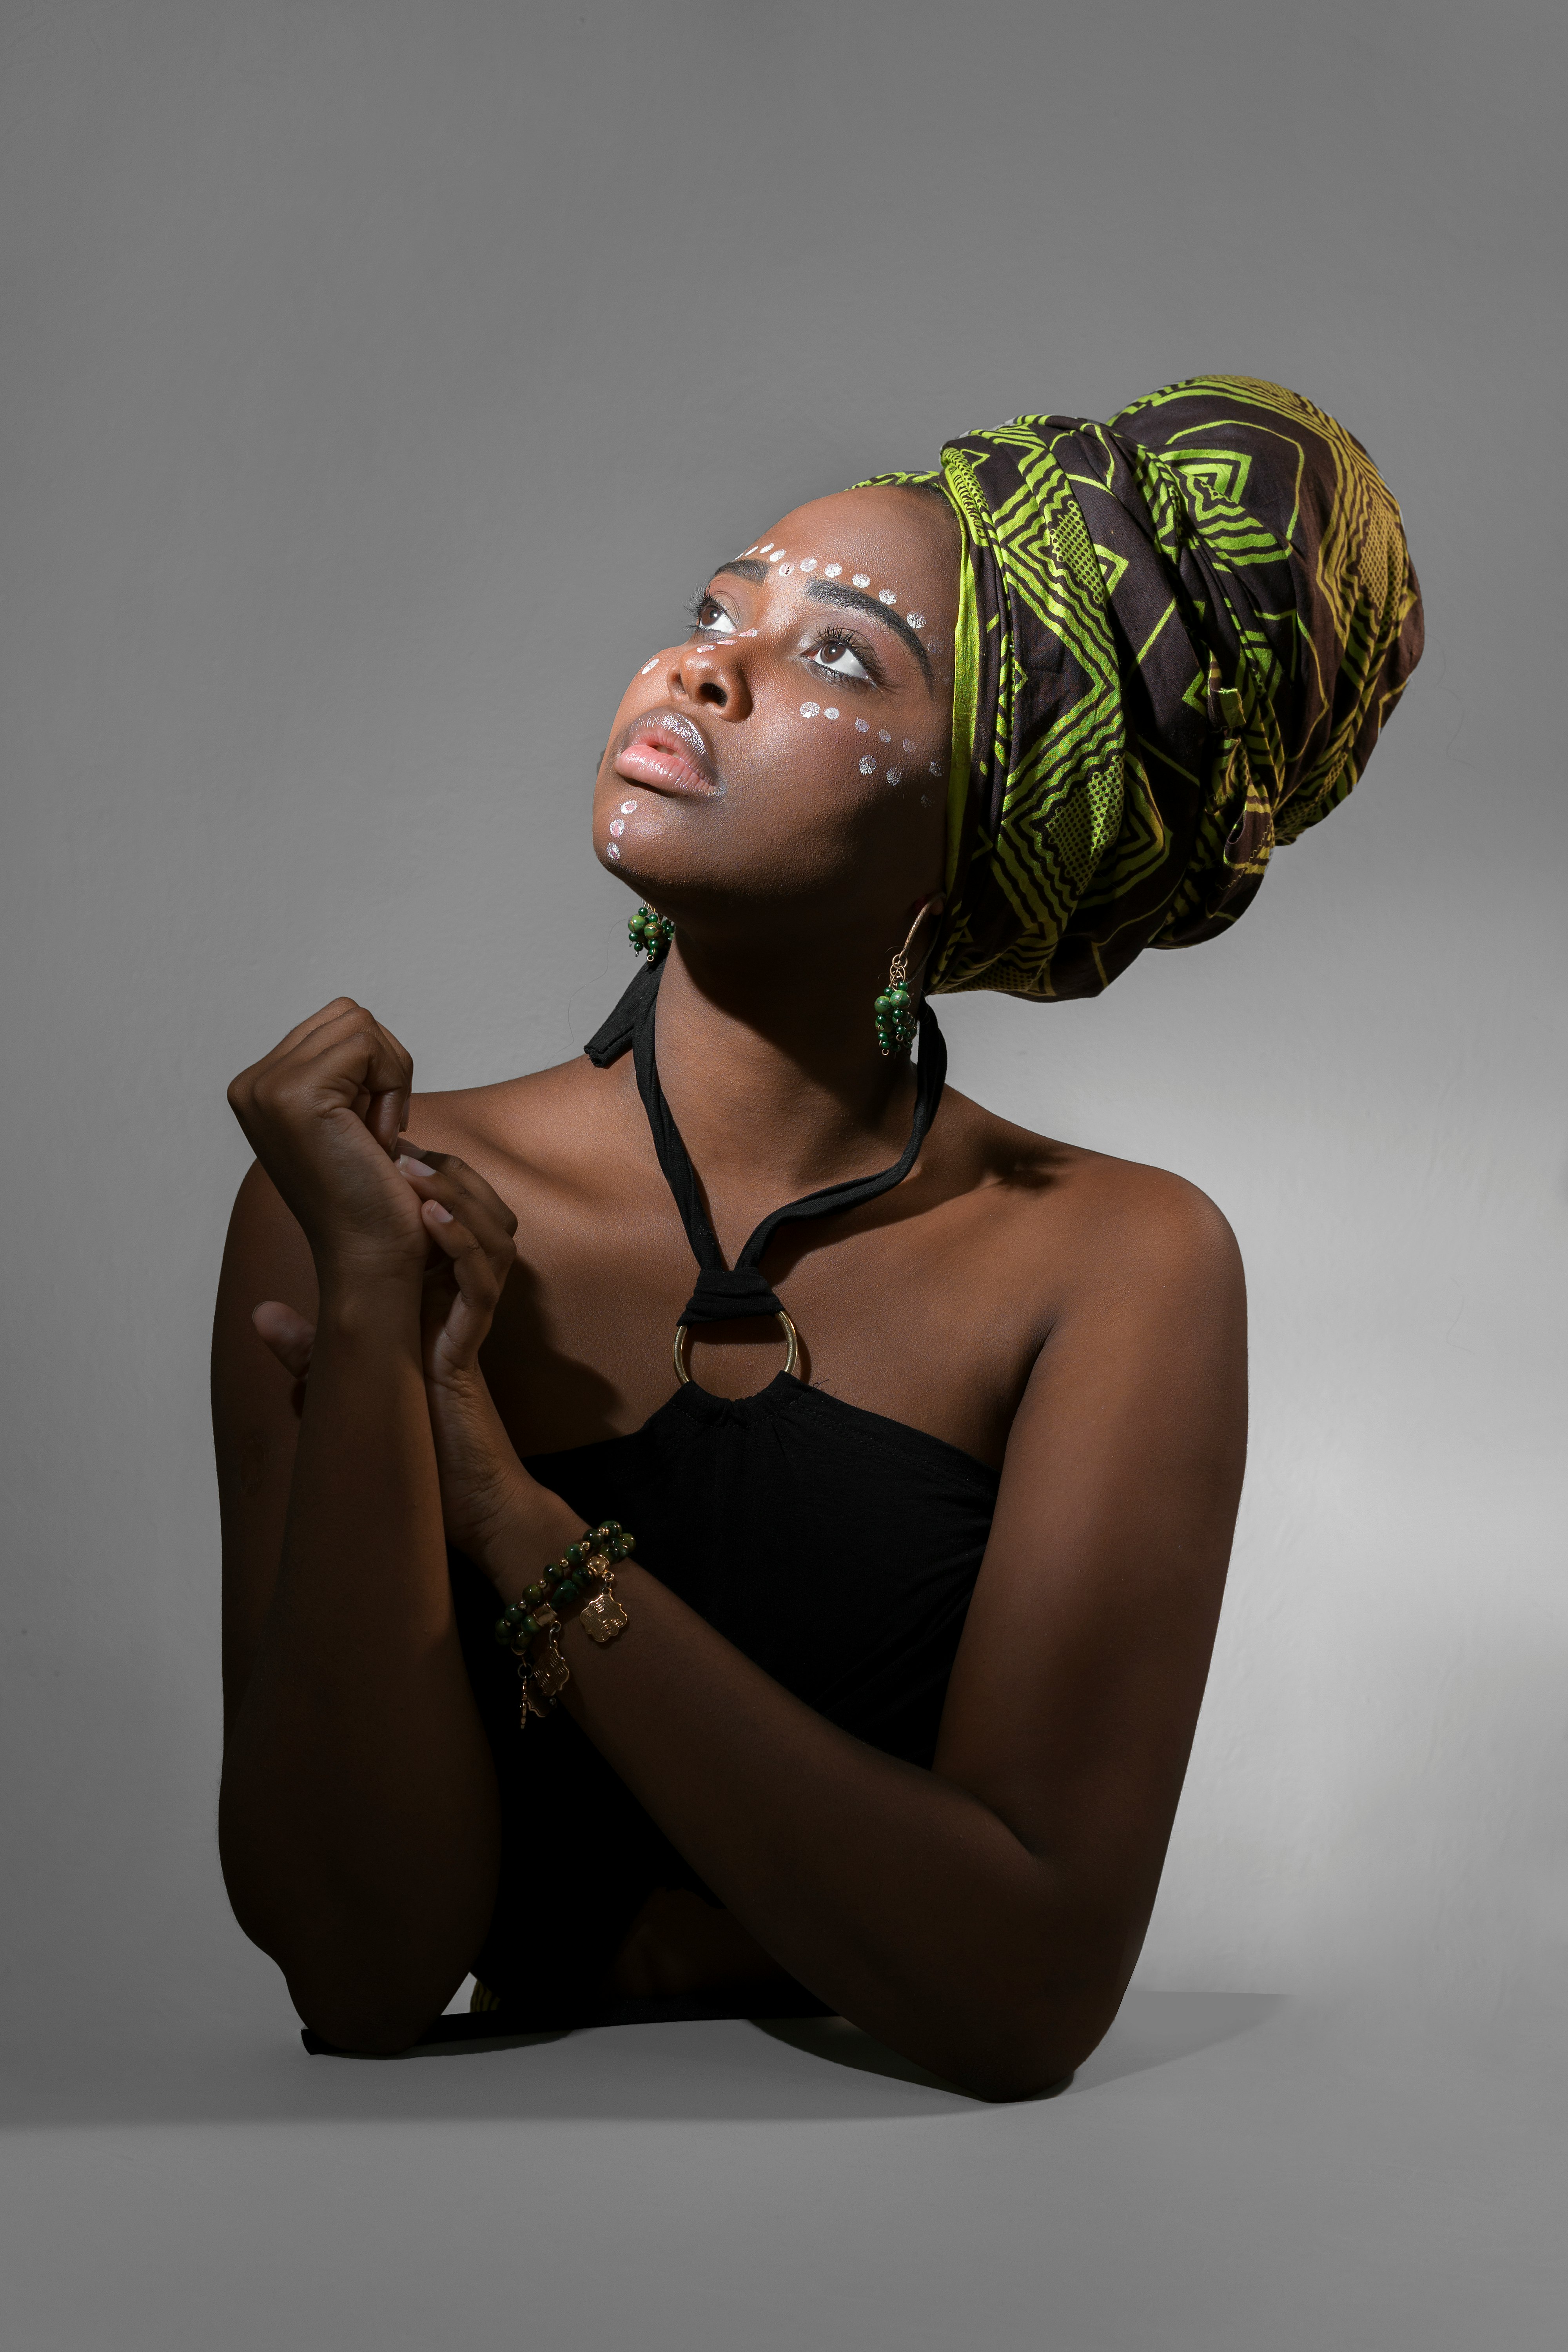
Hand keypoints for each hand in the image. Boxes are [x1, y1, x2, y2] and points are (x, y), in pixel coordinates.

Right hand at [227, 1000, 422, 1285]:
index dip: (373, 1069)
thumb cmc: (373, 1195)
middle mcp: (250, 1084)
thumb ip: (338, 1070)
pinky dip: (392, 1086)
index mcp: (257, 1088)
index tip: (372, 1127)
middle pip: (347, 1016)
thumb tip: (358, 1023)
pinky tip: (379, 1139)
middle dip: (384, 1067)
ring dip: (390, 1077)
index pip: (335, 1025)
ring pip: (359, 1023)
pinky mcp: (295, 1094)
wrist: (372, 1256)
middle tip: (379, 1130)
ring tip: (376, 1135)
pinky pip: (367, 1044)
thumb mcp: (346, 1116)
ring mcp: (266, 1088)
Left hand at [254, 1146, 539, 1561]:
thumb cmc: (410, 1448)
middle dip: (448, 1172)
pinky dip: (461, 1246)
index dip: (424, 1181)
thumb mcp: (340, 1390)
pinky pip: (482, 1283)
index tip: (386, 1150)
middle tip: (404, 1141)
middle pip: (479, 1215)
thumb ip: (306, 1352)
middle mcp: (458, 1302)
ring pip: (491, 1236)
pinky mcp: (475, 1345)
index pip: (441, 1222)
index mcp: (432, 1300)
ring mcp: (471, 1321)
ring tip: (415, 1167)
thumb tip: (261, 1314)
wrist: (460, 1505)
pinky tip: (431, 1219)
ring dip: (456, 1195)